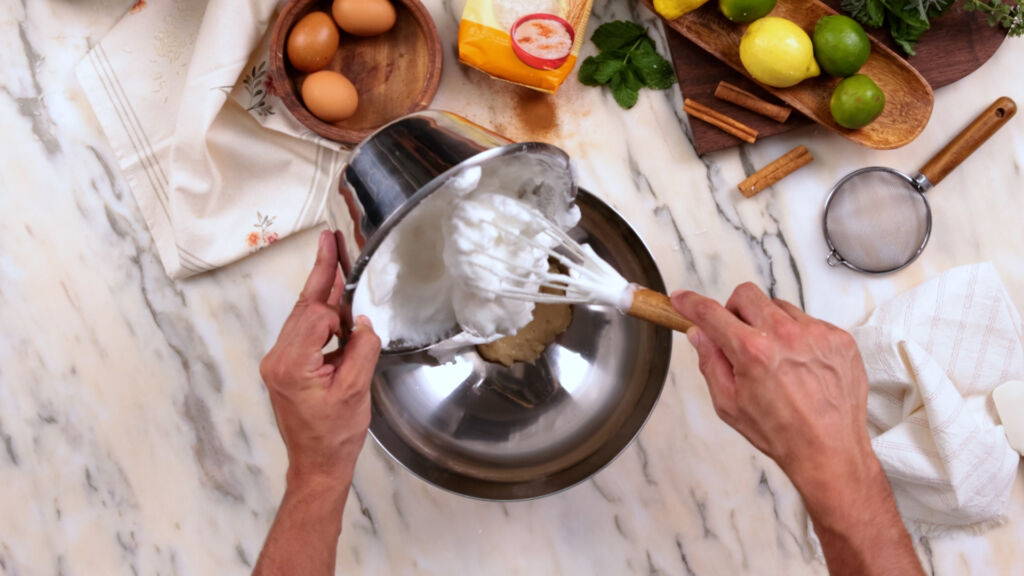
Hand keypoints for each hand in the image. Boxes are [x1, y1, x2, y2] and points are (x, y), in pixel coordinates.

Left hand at [259, 230, 380, 488]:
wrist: (317, 464)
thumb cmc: (334, 436)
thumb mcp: (355, 391)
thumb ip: (361, 350)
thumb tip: (362, 321)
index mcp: (292, 364)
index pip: (316, 316)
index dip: (340, 313)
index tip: (359, 317)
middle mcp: (278, 358)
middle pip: (302, 307)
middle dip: (320, 274)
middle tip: (328, 239)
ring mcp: (278, 362)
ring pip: (301, 316)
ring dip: (321, 294)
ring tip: (335, 261)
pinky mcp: (284, 367)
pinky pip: (302, 332)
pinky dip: (320, 317)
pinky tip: (335, 307)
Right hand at [672, 284, 922, 575]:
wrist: (830, 451)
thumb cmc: (781, 434)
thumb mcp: (729, 405)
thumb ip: (710, 362)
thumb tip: (699, 334)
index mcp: (753, 351)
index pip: (711, 313)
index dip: (690, 303)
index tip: (682, 300)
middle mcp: (785, 335)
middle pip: (746, 295)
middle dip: (734, 310)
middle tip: (737, 336)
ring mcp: (816, 334)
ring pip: (779, 306)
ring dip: (769, 324)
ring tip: (776, 357)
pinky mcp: (839, 338)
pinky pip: (809, 321)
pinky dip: (798, 336)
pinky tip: (801, 364)